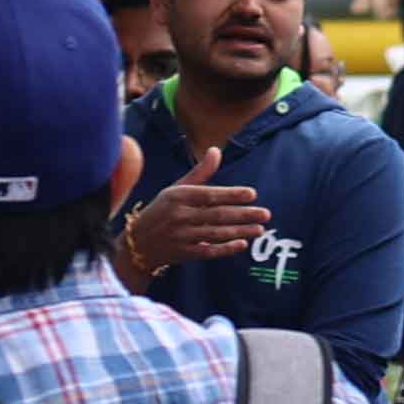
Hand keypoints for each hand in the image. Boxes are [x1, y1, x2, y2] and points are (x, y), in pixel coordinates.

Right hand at [118, 180, 270, 276]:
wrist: (138, 242)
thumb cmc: (162, 210)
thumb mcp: (176, 188)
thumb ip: (200, 172)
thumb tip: (216, 150)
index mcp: (178, 197)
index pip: (209, 195)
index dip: (231, 195)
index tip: (252, 194)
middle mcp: (179, 216)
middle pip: (216, 215)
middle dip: (243, 215)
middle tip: (265, 214)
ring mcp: (182, 237)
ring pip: (215, 234)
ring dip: (240, 232)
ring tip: (260, 229)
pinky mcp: (185, 254)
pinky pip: (209, 251)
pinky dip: (225, 249)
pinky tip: (242, 244)